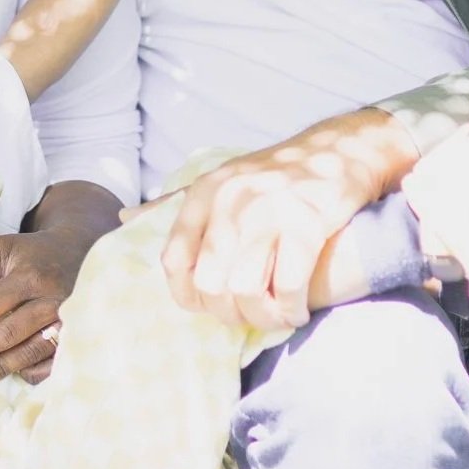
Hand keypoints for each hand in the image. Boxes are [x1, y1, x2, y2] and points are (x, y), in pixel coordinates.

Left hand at [0, 224, 93, 389]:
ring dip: (2, 368)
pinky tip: (14, 377)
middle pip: (9, 332)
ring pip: (32, 350)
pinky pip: (54, 360)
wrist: (78, 252)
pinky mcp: (76, 334)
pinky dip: (33, 371)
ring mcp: (67, 320)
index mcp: (28, 276)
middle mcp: (50, 299)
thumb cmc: (30, 253)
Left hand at [141, 109, 420, 332]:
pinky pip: (288, 286)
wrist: (342, 151)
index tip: (210, 304)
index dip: (188, 295)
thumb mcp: (220, 181)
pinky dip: (291, 309)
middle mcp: (232, 200)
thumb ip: (175, 204)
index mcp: (205, 193)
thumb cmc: (275, 176)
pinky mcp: (308, 225)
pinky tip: (297, 310)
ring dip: (262, 316)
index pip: (174, 261)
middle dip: (229, 312)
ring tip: (276, 316)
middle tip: (250, 314)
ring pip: (246, 289)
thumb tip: (126, 219)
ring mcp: (270, 211)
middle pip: (210, 283)